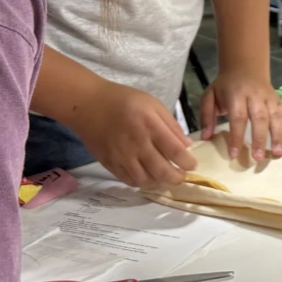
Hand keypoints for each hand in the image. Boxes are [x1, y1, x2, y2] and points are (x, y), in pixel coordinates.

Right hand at [75, 80, 196, 187]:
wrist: (88, 105)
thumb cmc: (123, 100)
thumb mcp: (152, 104)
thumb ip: (171, 125)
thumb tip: (187, 145)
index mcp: (150, 126)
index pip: (175, 151)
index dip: (187, 162)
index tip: (192, 165)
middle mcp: (137, 144)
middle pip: (162, 171)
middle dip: (176, 177)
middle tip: (181, 175)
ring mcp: (122, 157)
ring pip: (146, 180)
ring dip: (159, 181)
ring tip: (163, 176)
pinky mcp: (109, 164)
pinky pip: (129, 180)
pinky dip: (141, 181)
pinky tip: (146, 175)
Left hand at [201, 69, 281, 163]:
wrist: (244, 66)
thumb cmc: (226, 85)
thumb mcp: (210, 95)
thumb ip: (206, 115)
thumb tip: (206, 137)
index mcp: (237, 95)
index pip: (238, 117)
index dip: (236, 136)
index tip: (234, 154)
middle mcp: (256, 96)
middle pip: (260, 118)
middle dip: (260, 139)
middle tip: (258, 158)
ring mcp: (270, 98)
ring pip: (277, 117)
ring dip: (279, 136)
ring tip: (278, 154)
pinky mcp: (279, 101)